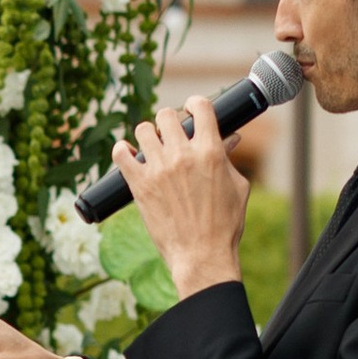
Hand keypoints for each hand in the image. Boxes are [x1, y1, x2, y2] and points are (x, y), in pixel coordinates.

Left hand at [109, 93, 248, 297]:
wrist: (202, 255)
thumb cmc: (225, 224)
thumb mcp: (237, 187)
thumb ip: (229, 158)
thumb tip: (230, 138)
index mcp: (210, 152)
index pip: (200, 107)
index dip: (195, 103)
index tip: (192, 109)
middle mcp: (183, 155)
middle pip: (166, 115)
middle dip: (169, 120)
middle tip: (171, 134)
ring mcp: (159, 169)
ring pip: (142, 130)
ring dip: (147, 134)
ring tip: (151, 146)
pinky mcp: (139, 185)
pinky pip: (120, 154)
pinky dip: (122, 151)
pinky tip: (127, 154)